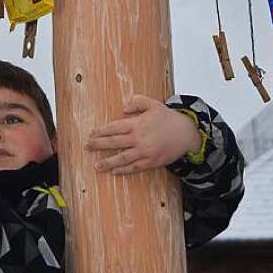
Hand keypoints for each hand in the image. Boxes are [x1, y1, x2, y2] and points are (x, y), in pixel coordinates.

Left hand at [86, 95, 202, 175]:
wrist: (186, 133)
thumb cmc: (168, 118)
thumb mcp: (153, 104)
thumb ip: (137, 101)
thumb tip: (123, 106)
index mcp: (137, 124)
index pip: (114, 128)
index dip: (101, 131)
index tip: (91, 133)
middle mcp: (139, 139)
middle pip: (114, 143)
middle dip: (98, 145)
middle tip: (87, 147)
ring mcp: (144, 152)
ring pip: (122, 158)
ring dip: (107, 162)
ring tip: (96, 165)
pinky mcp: (151, 162)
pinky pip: (134, 168)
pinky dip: (123, 170)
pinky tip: (114, 171)